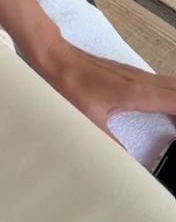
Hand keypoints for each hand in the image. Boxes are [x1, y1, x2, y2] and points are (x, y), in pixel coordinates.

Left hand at [27, 36, 175, 150]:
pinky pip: (163, 84)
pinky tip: (168, 111)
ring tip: (175, 126)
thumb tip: (127, 164)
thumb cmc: (71, 84)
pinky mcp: (132, 75)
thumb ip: (111, 144)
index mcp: (139, 93)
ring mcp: (139, 76)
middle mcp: (144, 81)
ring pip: (174, 85)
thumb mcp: (90, 120)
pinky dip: (172, 97)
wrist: (56, 57)